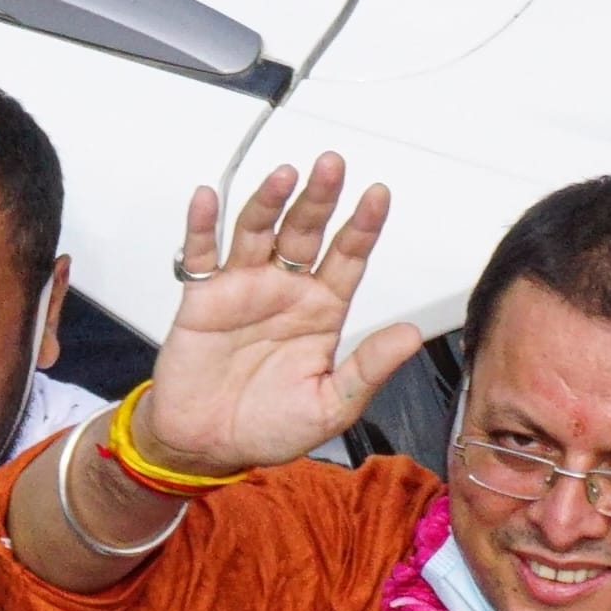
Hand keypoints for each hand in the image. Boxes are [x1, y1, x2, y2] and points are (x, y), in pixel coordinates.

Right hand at [136, 152, 422, 474]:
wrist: (208, 445)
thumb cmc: (270, 426)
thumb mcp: (332, 405)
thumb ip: (369, 368)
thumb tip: (410, 338)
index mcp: (322, 311)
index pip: (348, 257)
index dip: (362, 226)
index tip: (378, 195)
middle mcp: (286, 291)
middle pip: (306, 232)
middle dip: (320, 198)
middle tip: (333, 166)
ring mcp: (244, 289)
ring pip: (258, 232)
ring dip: (270, 201)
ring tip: (285, 176)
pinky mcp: (202, 299)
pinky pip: (200, 255)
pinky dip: (203, 226)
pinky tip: (208, 201)